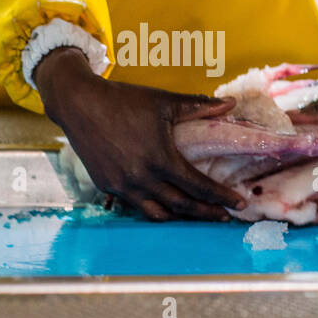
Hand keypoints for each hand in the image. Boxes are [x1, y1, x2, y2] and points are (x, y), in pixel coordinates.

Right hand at [35, 47, 245, 221]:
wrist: (79, 104)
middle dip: (206, 213)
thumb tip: (231, 103)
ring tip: (196, 215)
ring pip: (157, 213)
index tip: (238, 204)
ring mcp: (122, 186)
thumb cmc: (123, 100)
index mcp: (160, 158)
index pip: (198, 186)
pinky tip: (164, 206)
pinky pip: (135, 205)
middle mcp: (142, 178)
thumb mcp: (164, 101)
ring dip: (179, 217)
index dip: (220, 197)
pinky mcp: (107, 186)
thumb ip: (198, 106)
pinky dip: (154, 208)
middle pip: (181, 206)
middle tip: (224, 217)